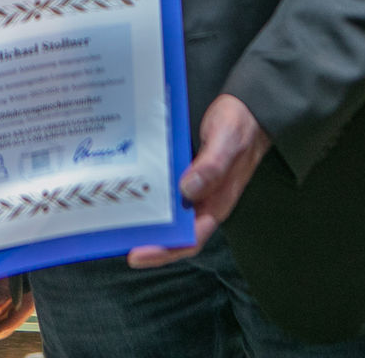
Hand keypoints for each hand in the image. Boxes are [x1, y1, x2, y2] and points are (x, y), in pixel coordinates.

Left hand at [127, 93, 269, 267]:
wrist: (248, 109)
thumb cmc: (240, 126)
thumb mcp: (226, 142)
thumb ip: (212, 167)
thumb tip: (188, 190)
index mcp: (216, 204)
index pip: (190, 240)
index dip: (164, 252)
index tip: (136, 255)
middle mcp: (204, 201)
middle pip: (175, 232)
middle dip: (148, 239)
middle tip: (116, 237)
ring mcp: (195, 189)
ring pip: (168, 213)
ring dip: (147, 218)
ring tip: (117, 219)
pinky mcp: (187, 174)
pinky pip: (167, 192)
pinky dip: (150, 195)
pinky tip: (132, 189)